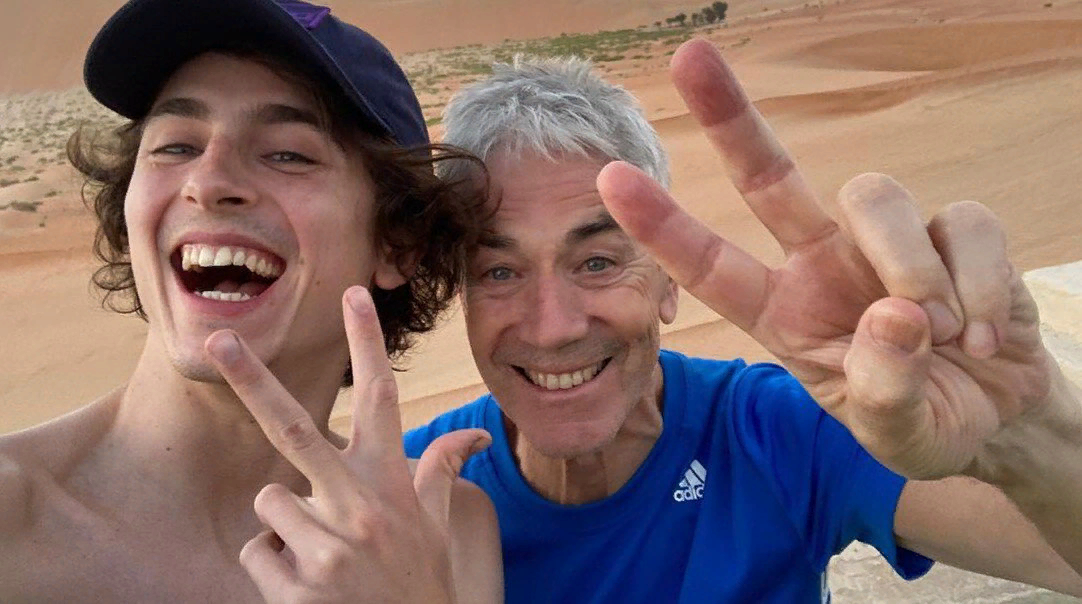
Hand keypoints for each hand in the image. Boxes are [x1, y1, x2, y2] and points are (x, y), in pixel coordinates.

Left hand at [206, 286, 490, 602]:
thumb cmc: (420, 581)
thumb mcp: (436, 526)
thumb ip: (440, 472)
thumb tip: (476, 438)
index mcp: (389, 482)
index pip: (381, 398)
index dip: (367, 344)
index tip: (353, 294)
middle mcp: (359, 504)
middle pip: (294, 426)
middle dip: (251, 379)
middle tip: (219, 340)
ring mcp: (329, 544)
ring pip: (271, 500)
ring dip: (285, 525)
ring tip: (322, 555)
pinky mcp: (299, 585)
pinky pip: (256, 552)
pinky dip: (272, 566)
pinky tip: (307, 586)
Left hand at [596, 38, 1055, 481]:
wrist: (997, 417)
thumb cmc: (921, 421)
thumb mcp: (894, 436)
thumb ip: (885, 392)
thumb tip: (895, 316)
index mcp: (784, 314)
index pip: (711, 266)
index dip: (663, 224)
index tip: (610, 178)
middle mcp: (822, 264)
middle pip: (770, 177)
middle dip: (731, 119)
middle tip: (690, 56)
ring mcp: (885, 241)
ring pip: (870, 195)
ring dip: (910, 269)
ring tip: (948, 337)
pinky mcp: (952, 229)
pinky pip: (962, 222)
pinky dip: (981, 282)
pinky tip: (987, 334)